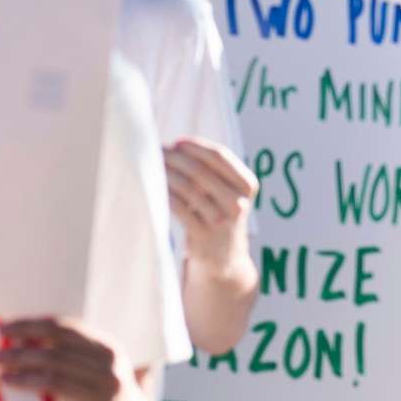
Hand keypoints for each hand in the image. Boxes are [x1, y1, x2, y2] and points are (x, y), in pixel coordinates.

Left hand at [0, 317, 136, 400]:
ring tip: (0, 371)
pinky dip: (30, 392)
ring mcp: (103, 392)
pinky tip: (13, 390)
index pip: (64, 328)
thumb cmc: (102, 394)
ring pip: (54, 375)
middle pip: (56, 351)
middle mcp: (108, 366)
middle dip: (21, 350)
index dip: (31, 326)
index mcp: (107, 346)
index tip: (4, 328)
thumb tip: (21, 340)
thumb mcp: (97, 368)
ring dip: (22, 371)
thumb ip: (69, 354)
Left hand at [164, 139, 257, 254]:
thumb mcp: (227, 191)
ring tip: (152, 167)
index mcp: (247, 185)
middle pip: (200, 170)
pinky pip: (178, 207)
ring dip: (166, 173)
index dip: (196, 146)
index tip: (176, 142)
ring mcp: (221, 220)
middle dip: (175, 157)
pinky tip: (153, 186)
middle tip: (157, 151)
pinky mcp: (202, 235)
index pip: (219, 156)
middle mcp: (238, 202)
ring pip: (187, 187)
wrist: (224, 258)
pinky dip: (164, 193)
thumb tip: (175, 145)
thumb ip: (211, 170)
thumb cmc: (219, 214)